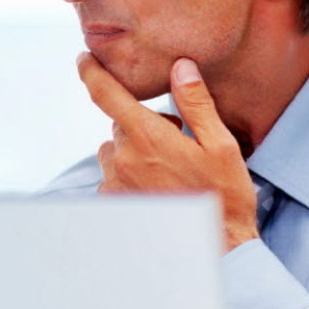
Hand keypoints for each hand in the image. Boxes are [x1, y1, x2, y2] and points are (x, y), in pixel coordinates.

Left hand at [81, 54, 259, 253]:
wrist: (217, 250)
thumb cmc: (223, 197)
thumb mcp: (220, 145)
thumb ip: (196, 103)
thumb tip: (181, 67)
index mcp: (147, 138)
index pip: (107, 95)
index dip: (92, 72)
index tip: (85, 58)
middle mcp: (124, 159)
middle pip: (120, 125)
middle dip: (143, 124)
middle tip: (176, 138)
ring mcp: (115, 184)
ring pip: (115, 151)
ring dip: (134, 151)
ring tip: (168, 168)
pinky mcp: (114, 204)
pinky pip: (113, 177)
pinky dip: (130, 175)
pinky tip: (158, 189)